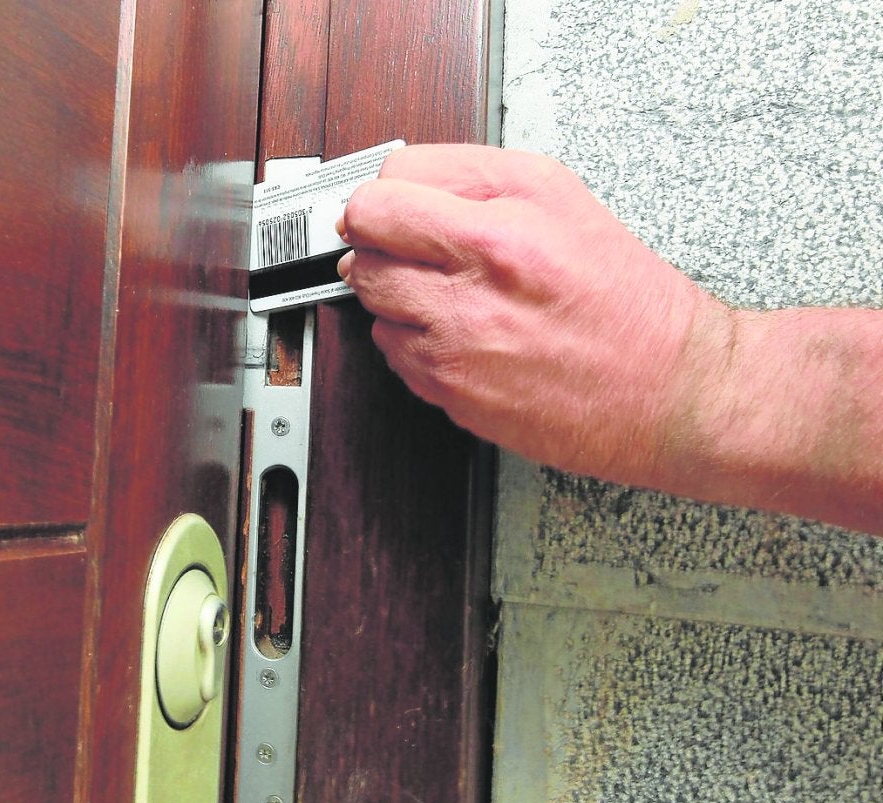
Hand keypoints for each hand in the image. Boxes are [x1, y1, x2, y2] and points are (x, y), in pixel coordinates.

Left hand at [336, 144, 728, 488]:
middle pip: (364, 238)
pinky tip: (460, 335)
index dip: (385, 194)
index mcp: (506, 219)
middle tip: (410, 247)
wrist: (671, 391)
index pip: (386, 184)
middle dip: (378, 239)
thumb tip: (396, 183)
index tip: (393, 205)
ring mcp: (458, 337)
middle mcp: (477, 276)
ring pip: (370, 296)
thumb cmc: (625, 300)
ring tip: (446, 293)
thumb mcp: (561, 199)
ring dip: (393, 291)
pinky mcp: (451, 388)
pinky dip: (413, 340)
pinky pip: (392, 350)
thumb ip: (471, 179)